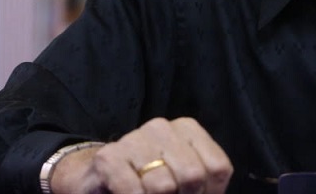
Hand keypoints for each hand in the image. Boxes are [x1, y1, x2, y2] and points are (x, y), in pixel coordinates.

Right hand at [50, 117, 232, 193]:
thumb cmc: (148, 183)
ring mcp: (134, 139)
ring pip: (164, 187)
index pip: (218, 168)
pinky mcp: (109, 157)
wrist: (97, 180)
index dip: (209, 193)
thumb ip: (203, 186)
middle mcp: (162, 128)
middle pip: (193, 176)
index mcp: (188, 130)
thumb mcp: (182, 180)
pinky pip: (134, 191)